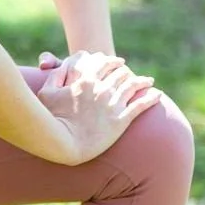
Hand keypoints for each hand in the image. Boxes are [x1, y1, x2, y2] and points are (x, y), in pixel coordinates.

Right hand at [35, 48, 160, 163]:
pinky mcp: (120, 121)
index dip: (109, 60)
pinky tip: (157, 94)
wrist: (64, 144)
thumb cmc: (51, 118)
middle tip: (129, 71)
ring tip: (148, 81)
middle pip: (119, 72)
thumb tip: (63, 65)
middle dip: (125, 70)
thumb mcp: (47, 92)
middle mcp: (102, 88)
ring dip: (141, 81)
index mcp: (85, 79)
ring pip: (132, 86)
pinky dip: (150, 98)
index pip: (102, 62)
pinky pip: (140, 105)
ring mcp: (113, 104)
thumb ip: (56, 75)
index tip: (115, 62)